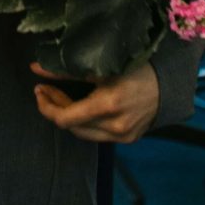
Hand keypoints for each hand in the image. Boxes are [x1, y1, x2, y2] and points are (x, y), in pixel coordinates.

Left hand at [32, 61, 160, 144]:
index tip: (39, 90)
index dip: (46, 106)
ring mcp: (123, 135)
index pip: (64, 118)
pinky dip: (86, 122)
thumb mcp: (100, 66)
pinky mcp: (128, 139)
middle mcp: (115, 125)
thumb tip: (35, 69)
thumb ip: (65, 71)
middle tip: (47, 89)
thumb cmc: (135, 67)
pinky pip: (98, 134)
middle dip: (55, 107)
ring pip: (83, 132)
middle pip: (71, 126)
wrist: (169, 82)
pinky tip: (83, 107)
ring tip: (62, 97)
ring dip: (69, 116)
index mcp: (107, 104)